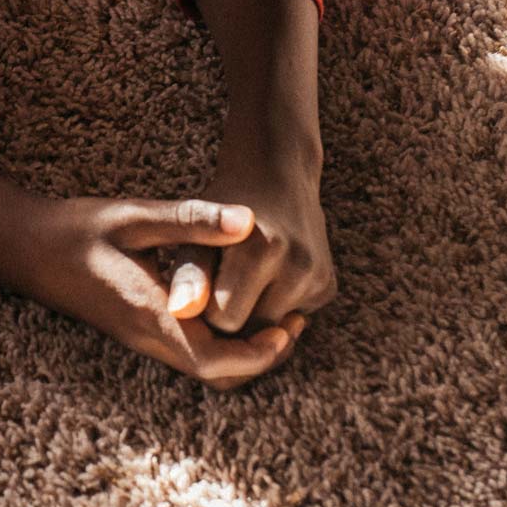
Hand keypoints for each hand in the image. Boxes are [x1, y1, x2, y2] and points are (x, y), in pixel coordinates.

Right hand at [0, 194, 305, 388]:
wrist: (22, 247)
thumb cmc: (74, 229)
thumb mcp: (133, 217)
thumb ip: (191, 220)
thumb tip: (249, 220)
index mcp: (151, 315)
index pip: (218, 360)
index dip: (263, 352)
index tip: (291, 324)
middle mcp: (147, 338)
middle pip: (219, 375)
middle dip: (262, 357)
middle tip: (292, 322)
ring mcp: (139, 338)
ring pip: (204, 368)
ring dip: (242, 351)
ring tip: (269, 314)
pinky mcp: (134, 330)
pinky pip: (188, 352)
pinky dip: (219, 340)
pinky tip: (227, 303)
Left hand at [166, 146, 334, 336]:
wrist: (272, 176)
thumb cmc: (220, 212)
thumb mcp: (195, 234)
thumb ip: (188, 273)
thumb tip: (179, 312)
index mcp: (260, 250)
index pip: (223, 319)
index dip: (203, 308)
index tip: (195, 287)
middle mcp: (298, 266)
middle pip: (252, 330)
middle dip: (229, 316)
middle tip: (213, 284)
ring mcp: (318, 278)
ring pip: (272, 329)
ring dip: (250, 314)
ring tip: (235, 279)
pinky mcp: (328, 287)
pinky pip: (289, 319)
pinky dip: (272, 307)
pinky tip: (262, 277)